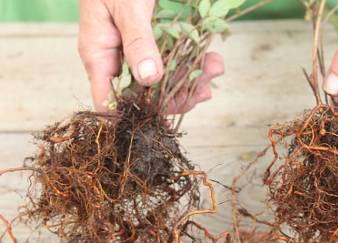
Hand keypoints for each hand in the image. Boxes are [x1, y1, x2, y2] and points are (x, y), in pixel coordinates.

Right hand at [78, 0, 223, 111]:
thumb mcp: (126, 8)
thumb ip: (137, 42)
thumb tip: (150, 79)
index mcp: (99, 55)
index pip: (108, 100)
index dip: (133, 113)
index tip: (162, 115)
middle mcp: (119, 59)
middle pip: (145, 96)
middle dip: (177, 96)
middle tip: (203, 90)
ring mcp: (138, 53)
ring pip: (165, 82)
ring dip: (192, 80)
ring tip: (215, 69)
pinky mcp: (156, 44)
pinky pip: (175, 62)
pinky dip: (193, 63)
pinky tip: (211, 62)